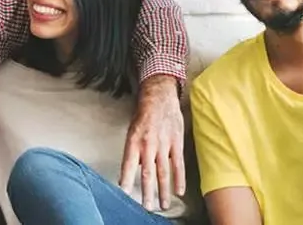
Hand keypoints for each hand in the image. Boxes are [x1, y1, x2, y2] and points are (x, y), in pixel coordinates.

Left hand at [119, 76, 185, 211]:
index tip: (124, 194)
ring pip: (163, 172)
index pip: (128, 165)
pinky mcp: (176, 143)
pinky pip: (178, 164)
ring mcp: (164, 144)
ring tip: (163, 205)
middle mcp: (148, 144)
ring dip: (163, 191)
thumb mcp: (132, 131)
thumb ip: (134, 151)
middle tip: (146, 207)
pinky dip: (178, 179)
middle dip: (146, 192)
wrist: (160, 96)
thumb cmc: (144, 114)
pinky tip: (178, 191)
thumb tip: (135, 169)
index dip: (126, 180)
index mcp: (134, 141)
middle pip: (147, 173)